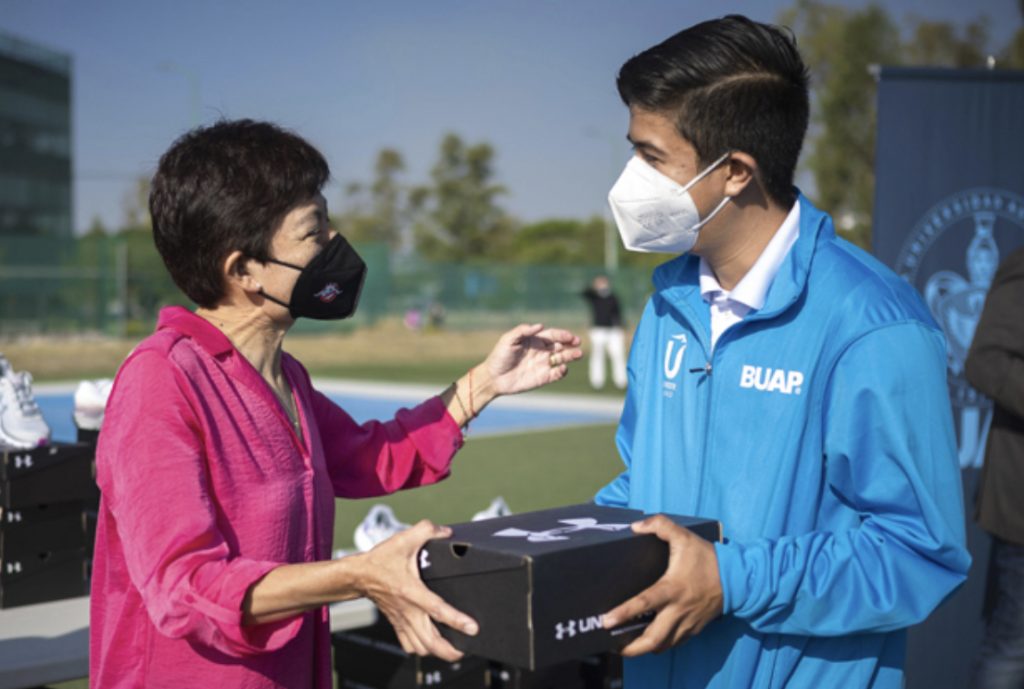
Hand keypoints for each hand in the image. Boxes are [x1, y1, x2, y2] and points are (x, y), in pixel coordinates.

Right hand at [354, 520, 476, 660]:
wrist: (358, 575)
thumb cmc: (381, 560)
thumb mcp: (404, 539)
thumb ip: (427, 530)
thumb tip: (446, 532)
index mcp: (412, 591)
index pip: (438, 611)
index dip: (457, 621)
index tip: (472, 628)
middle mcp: (408, 611)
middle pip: (431, 642)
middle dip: (450, 651)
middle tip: (467, 648)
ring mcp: (402, 620)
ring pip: (421, 648)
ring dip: (438, 652)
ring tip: (453, 649)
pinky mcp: (397, 624)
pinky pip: (410, 646)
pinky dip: (422, 649)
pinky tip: (431, 644)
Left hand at [484, 323, 582, 395]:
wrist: (493, 378)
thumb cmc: (499, 356)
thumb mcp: (508, 340)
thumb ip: (523, 331)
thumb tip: (540, 326)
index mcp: (535, 340)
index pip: (553, 335)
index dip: (562, 335)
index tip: (570, 336)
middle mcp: (541, 351)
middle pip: (560, 345)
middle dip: (571, 344)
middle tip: (578, 343)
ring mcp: (543, 364)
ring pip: (562, 358)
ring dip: (571, 356)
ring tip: (578, 354)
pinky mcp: (543, 378)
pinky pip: (557, 373)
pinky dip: (562, 371)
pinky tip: (562, 368)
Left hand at [602, 515, 722, 655]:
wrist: (737, 578)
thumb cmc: (708, 558)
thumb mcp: (684, 536)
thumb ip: (660, 525)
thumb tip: (636, 526)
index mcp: (672, 588)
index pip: (644, 604)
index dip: (624, 613)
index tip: (606, 621)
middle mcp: (678, 610)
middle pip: (653, 639)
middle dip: (631, 648)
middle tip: (613, 646)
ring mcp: (687, 623)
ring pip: (663, 646)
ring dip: (644, 649)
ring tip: (626, 646)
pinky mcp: (694, 629)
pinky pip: (674, 644)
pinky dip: (660, 645)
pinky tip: (649, 641)